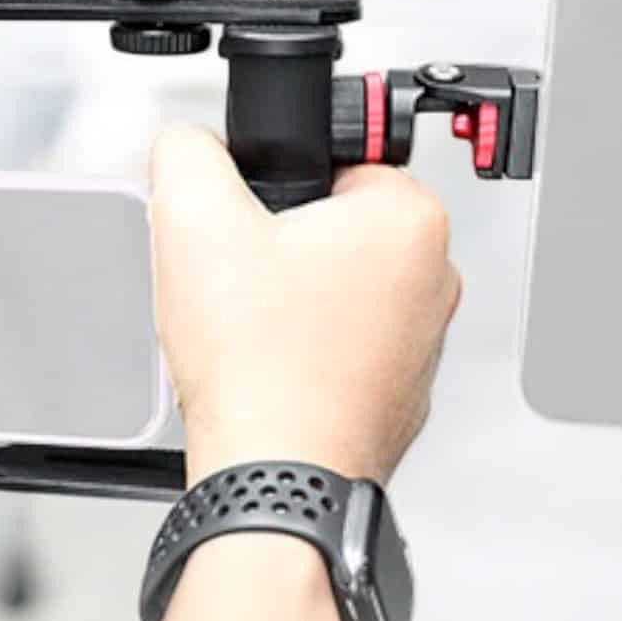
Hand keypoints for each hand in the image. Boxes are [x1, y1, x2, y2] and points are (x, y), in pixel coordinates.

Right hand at [150, 127, 460, 485]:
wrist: (274, 476)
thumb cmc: (257, 364)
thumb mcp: (193, 220)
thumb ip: (187, 153)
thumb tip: (189, 145)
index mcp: (408, 220)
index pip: (334, 160)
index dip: (272, 186)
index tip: (246, 224)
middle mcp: (434, 279)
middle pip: (332, 226)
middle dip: (279, 245)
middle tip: (240, 280)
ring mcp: (422, 343)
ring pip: (334, 288)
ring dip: (289, 301)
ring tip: (251, 330)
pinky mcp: (399, 393)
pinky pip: (339, 347)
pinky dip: (302, 353)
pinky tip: (266, 369)